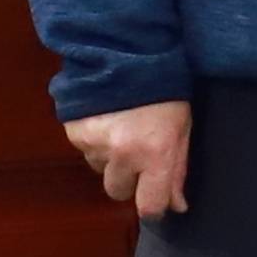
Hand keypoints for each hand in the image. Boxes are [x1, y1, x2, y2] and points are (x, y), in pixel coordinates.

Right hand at [67, 99, 193, 217]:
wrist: (127, 50)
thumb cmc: (165, 89)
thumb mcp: (182, 128)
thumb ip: (178, 169)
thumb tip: (177, 206)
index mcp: (155, 154)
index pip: (149, 206)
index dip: (152, 205)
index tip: (154, 196)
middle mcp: (122, 154)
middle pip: (118, 192)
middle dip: (128, 179)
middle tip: (137, 153)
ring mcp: (95, 142)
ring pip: (99, 168)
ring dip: (109, 157)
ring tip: (121, 127)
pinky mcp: (75, 130)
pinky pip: (84, 149)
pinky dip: (94, 139)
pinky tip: (106, 117)